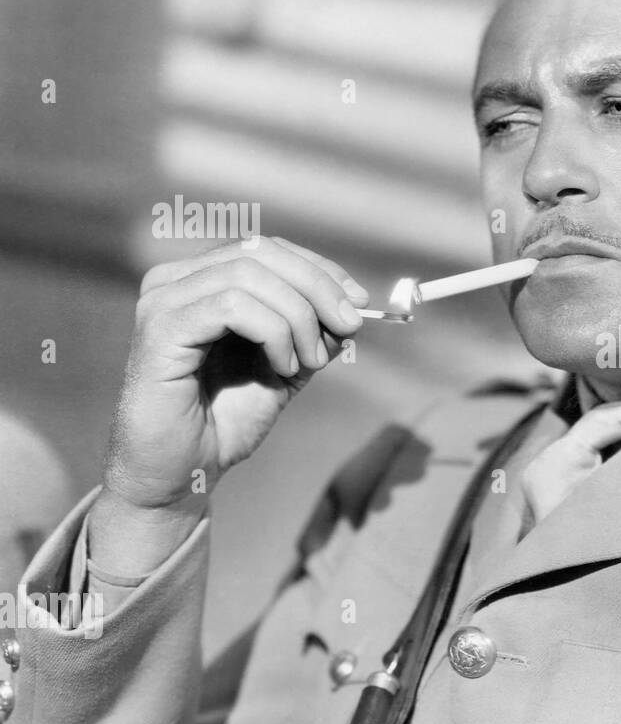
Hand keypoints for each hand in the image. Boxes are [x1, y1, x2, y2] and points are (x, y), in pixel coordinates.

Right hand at [100, 236, 367, 515]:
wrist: (182, 474)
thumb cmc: (225, 421)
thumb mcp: (286, 366)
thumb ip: (313, 331)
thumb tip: (351, 305)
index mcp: (199, 281)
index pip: (265, 248)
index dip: (318, 268)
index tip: (358, 301)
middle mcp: (173, 281)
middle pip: (259, 251)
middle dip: (317, 287)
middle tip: (349, 327)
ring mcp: (161, 302)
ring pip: (249, 275)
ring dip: (297, 317)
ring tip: (308, 363)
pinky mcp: (159, 329)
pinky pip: (230, 307)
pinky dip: (272, 332)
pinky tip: (282, 368)